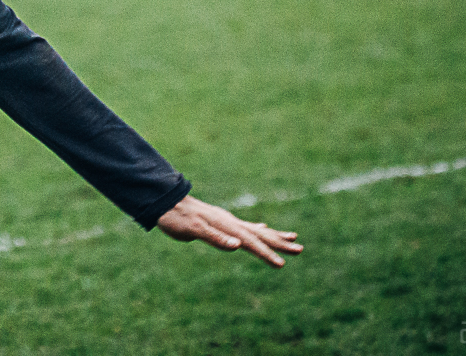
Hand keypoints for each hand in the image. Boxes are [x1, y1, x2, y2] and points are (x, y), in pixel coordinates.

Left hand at [156, 195, 302, 267]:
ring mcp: (227, 221)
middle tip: (301, 248)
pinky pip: (246, 227)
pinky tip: (263, 229)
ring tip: (292, 237)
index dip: (266, 254)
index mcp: (226, 226)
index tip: (281, 264)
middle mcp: (230, 222)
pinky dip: (258, 230)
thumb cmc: (177, 218)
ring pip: (256, 230)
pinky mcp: (222, 221)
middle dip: (280, 243)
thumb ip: (216, 238)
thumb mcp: (193, 230)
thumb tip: (238, 244)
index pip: (251, 242)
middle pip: (260, 235)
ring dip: (274, 236)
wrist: (165, 202)